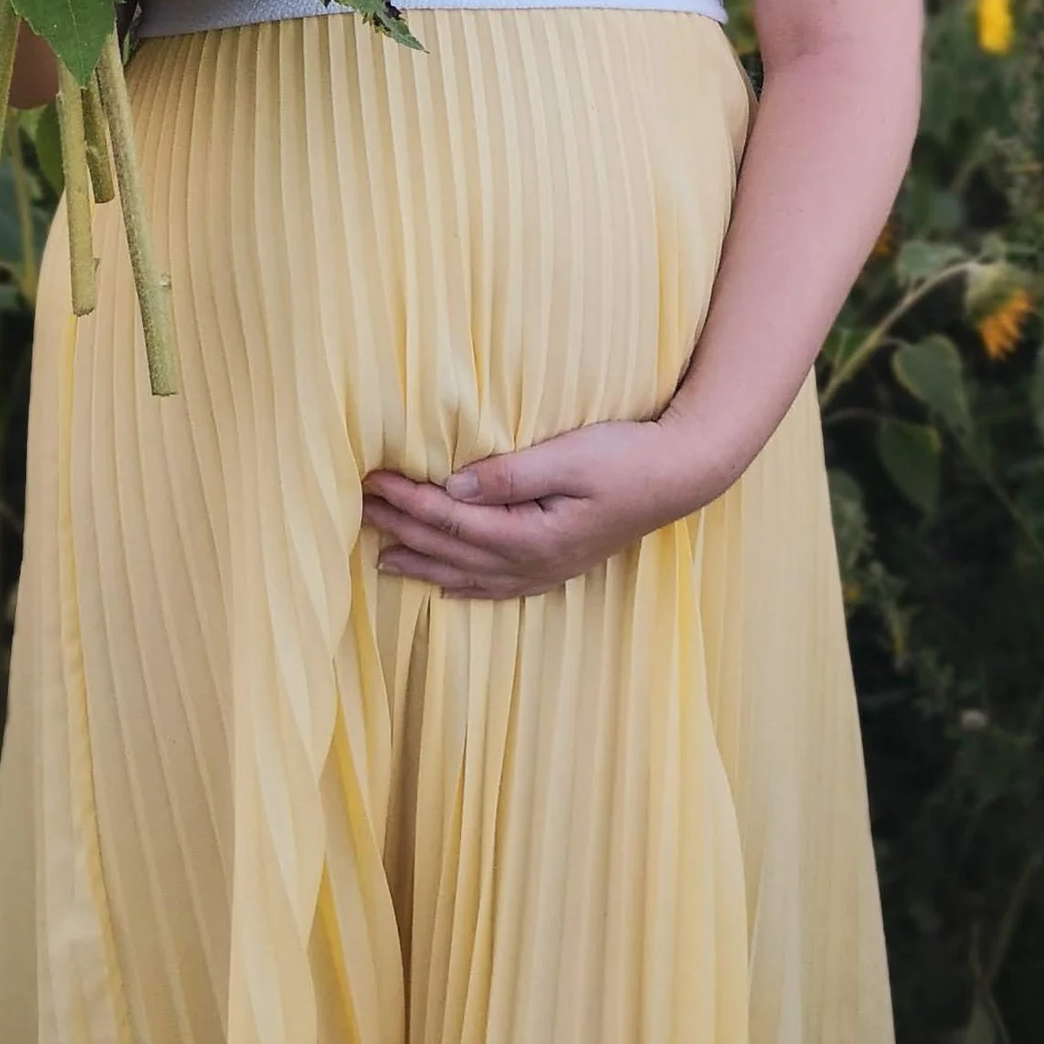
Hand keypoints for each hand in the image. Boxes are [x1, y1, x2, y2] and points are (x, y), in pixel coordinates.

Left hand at [360, 418, 731, 600]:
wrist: (683, 473)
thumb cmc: (628, 456)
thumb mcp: (569, 455)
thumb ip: (509, 473)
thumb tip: (453, 484)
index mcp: (533, 536)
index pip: (453, 519)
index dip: (409, 501)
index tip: (373, 479)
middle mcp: (535, 563)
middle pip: (452, 550)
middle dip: (402, 529)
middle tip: (360, 507)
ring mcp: (548, 569)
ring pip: (469, 576)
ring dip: (423, 564)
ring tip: (382, 558)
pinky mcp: (560, 564)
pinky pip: (499, 587)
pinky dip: (465, 587)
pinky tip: (446, 587)